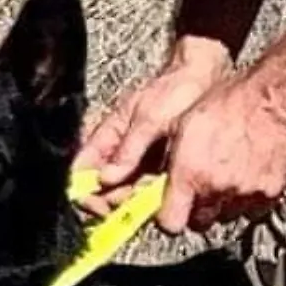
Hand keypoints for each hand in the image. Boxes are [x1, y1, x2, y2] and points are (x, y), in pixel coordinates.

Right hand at [74, 39, 231, 216]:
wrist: (204, 78)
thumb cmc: (174, 89)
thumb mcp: (149, 117)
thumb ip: (129, 148)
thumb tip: (106, 178)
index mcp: (106, 136)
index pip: (80, 172)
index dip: (86, 194)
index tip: (101, 206)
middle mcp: (117, 152)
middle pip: (101, 190)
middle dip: (115, 201)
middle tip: (135, 200)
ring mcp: (137, 161)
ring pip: (125, 194)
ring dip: (136, 201)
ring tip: (154, 191)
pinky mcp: (158, 168)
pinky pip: (147, 191)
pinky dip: (153, 196)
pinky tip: (166, 191)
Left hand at [155, 72, 285, 234]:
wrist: (273, 98)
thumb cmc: (228, 102)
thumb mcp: (176, 121)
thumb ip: (151, 155)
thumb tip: (124, 175)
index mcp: (190, 173)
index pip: (170, 223)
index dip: (167, 216)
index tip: (169, 206)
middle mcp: (216, 189)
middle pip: (198, 222)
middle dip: (195, 208)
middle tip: (199, 183)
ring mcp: (244, 194)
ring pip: (225, 216)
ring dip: (222, 202)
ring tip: (226, 172)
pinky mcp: (269, 194)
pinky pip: (252, 210)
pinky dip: (248, 199)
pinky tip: (246, 174)